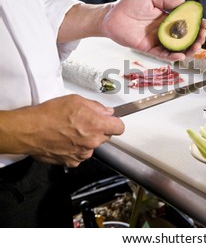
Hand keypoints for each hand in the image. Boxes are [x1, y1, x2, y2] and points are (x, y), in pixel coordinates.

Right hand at [1, 95, 124, 166]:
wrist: (28, 131)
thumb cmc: (48, 115)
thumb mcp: (75, 100)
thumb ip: (96, 107)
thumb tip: (106, 111)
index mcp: (96, 125)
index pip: (120, 128)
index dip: (114, 123)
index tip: (110, 122)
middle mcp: (92, 141)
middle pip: (105, 137)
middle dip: (98, 130)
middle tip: (83, 123)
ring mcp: (83, 153)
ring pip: (92, 146)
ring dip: (86, 140)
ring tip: (70, 131)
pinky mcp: (72, 161)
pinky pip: (80, 155)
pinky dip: (75, 149)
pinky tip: (64, 141)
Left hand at [100, 0, 205, 60]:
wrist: (110, 16)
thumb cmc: (127, 4)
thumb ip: (166, 1)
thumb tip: (184, 2)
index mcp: (167, 18)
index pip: (186, 23)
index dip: (197, 24)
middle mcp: (164, 30)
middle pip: (185, 37)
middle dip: (197, 38)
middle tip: (203, 36)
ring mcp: (158, 40)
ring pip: (177, 48)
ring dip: (189, 49)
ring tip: (196, 47)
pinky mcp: (149, 49)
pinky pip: (163, 55)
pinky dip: (173, 56)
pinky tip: (181, 55)